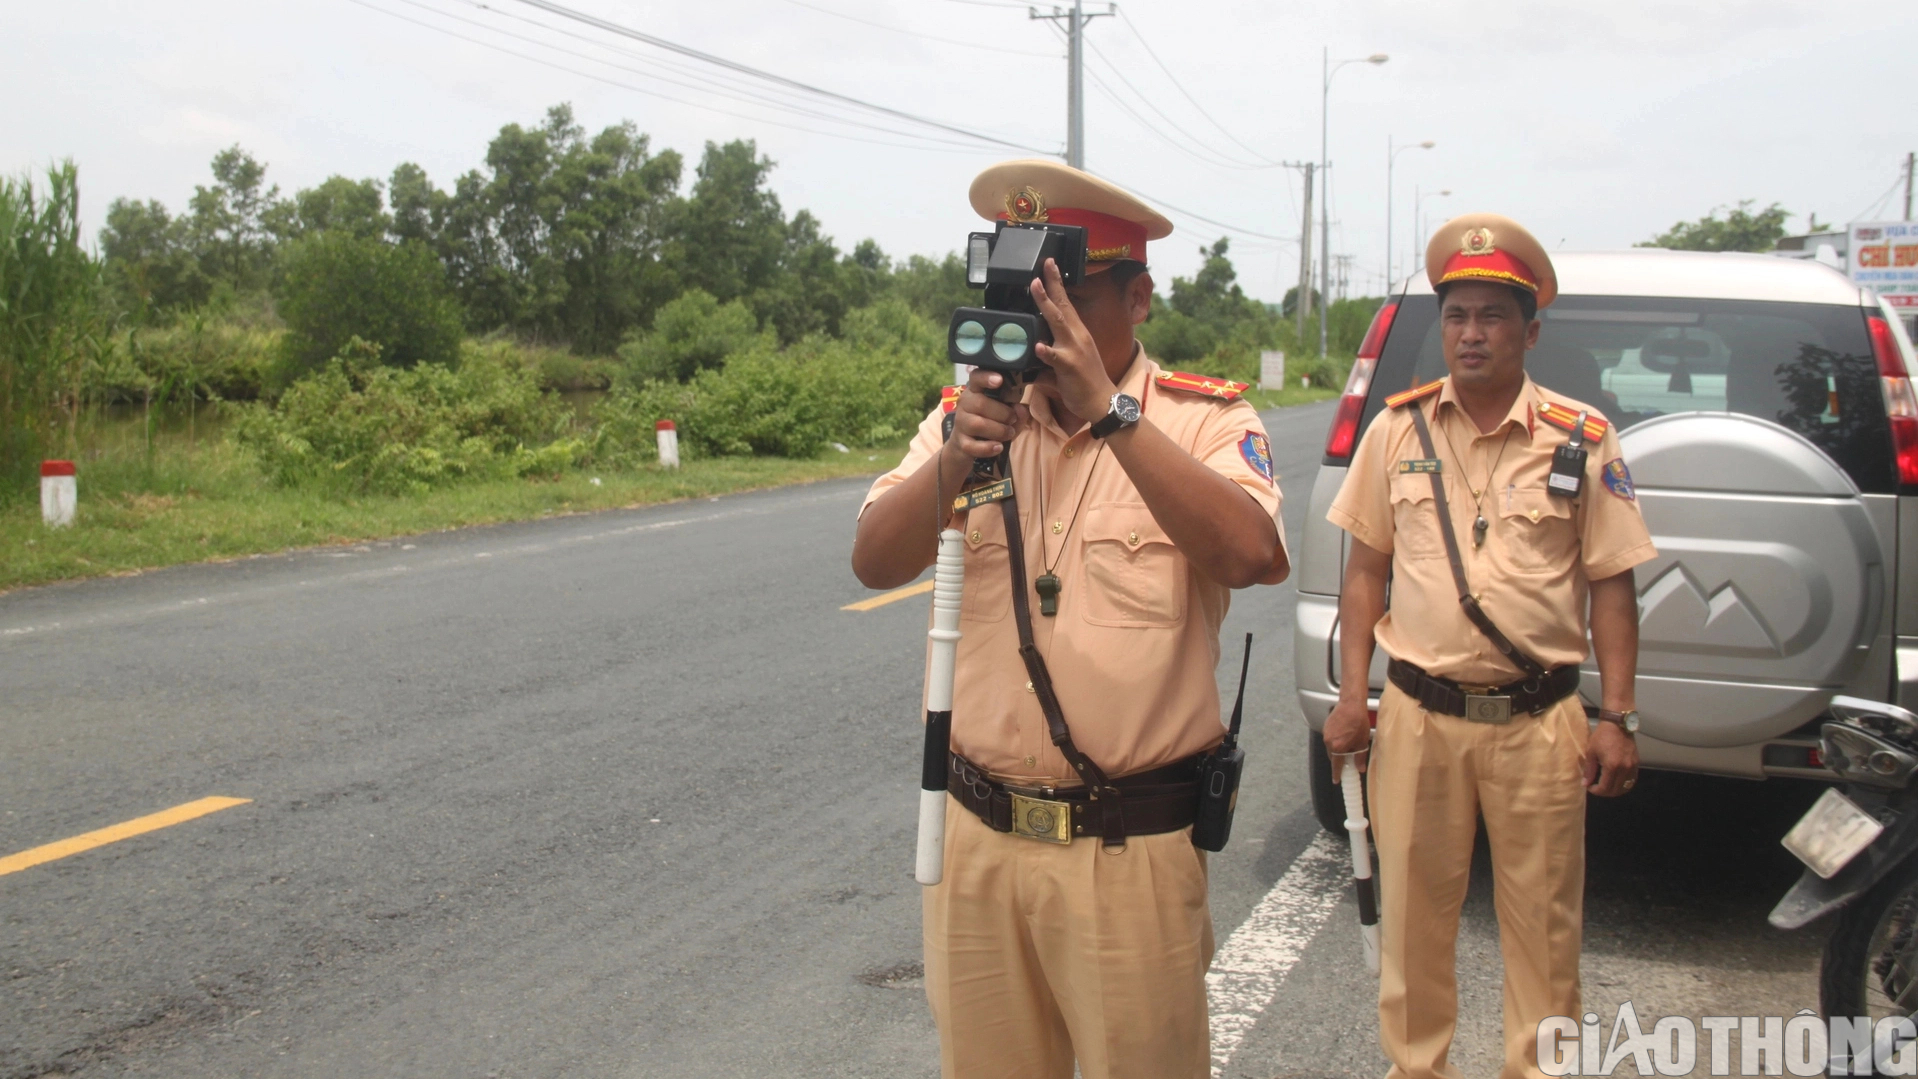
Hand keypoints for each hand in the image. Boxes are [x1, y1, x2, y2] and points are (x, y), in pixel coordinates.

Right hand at [942, 368, 1029, 463]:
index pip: (976, 378)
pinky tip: (998, 447)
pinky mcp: (961, 442)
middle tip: (1012, 420)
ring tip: (1008, 433)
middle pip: (981, 403)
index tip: (999, 380)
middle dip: (1003, 413)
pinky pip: (973, 446)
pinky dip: (989, 448)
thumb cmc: (990, 424)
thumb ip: (1017, 412)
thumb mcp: (1007, 416)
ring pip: (978, 424)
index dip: (986, 377)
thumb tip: (1020, 409)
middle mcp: (965, 404)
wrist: (968, 445)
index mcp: (976, 391)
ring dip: (999, 430)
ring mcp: (961, 423)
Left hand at [1028, 259, 1117, 421]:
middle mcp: (1077, 336)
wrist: (1103, 402)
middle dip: (1052, 283)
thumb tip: (1030, 353)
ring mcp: (1074, 349)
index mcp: (1076, 333)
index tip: (1049, 265)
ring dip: (1045, 303)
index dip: (1056, 284)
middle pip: (1062, 305)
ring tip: (1034, 287)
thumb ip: (1046, 357)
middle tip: (1043, 265)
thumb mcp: (1066, 363)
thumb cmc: (1085, 383)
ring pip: (1057, 322)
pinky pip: (1055, 357)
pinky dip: (1045, 350)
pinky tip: (1037, 345)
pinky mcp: (1070, 366)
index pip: (1065, 303)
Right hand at [1322, 699, 1372, 776]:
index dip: (1337, 774)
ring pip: (1330, 747)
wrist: (1351, 704)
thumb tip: (1360, 768)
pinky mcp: (1325, 727)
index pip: (1336, 765)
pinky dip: (1335, 740)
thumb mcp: (1362, 741)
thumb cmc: (1358, 721)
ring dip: (1337, 748)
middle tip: (1347, 760)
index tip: (1336, 780)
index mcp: (1338, 747)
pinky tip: (1344, 734)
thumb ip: (1360, 757)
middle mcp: (1329, 742)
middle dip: (1339, 759)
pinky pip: (1329, 738)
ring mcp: (1326, 734)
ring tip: (1348, 743)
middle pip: (1332, 756)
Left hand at [1583, 720, 1638, 796]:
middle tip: (1597, 788)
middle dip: (1605, 792)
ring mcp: (1632, 767)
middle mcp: (1624, 769)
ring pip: (1625, 787)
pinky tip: (1616, 782)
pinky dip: (1624, 785)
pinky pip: (1632, 780)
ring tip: (1606, 786)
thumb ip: (1589, 770)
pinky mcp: (1637, 763)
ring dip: (1615, 790)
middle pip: (1616, 790)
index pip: (1605, 788)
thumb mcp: (1591, 752)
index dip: (1596, 791)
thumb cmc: (1602, 737)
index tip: (1590, 787)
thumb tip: (1585, 784)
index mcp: (1612, 766)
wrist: (1618, 725)